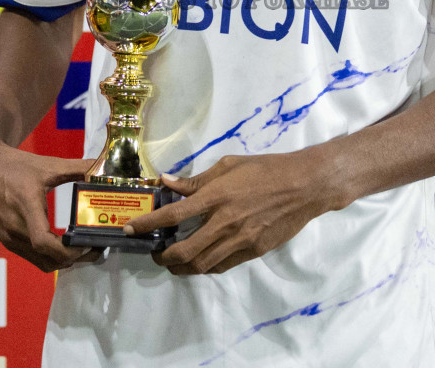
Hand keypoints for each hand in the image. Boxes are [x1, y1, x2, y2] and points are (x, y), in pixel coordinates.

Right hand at [0, 137, 101, 271]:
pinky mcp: (6, 240)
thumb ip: (78, 167)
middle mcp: (14, 228)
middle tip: (94, 247)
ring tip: (82, 248)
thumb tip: (104, 169)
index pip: (45, 243)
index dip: (69, 250)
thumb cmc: (12, 164)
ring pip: (41, 263)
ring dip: (62, 261)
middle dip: (74, 258)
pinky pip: (32, 257)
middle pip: (48, 260)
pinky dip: (50, 257)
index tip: (88, 243)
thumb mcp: (47, 165)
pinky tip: (63, 245)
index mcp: (25, 207)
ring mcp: (8, 237)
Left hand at [124, 152, 347, 275]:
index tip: (130, 229)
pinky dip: (204, 267)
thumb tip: (166, 182)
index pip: (173, 214)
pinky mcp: (252, 251)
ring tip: (173, 263)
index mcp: (216, 196)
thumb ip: (196, 179)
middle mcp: (224, 221)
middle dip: (163, 257)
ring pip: (201, 265)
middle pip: (184, 250)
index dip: (148, 224)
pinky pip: (222, 266)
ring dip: (181, 268)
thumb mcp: (229, 165)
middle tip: (155, 254)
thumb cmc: (265, 169)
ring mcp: (239, 240)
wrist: (304, 186)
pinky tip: (199, 261)